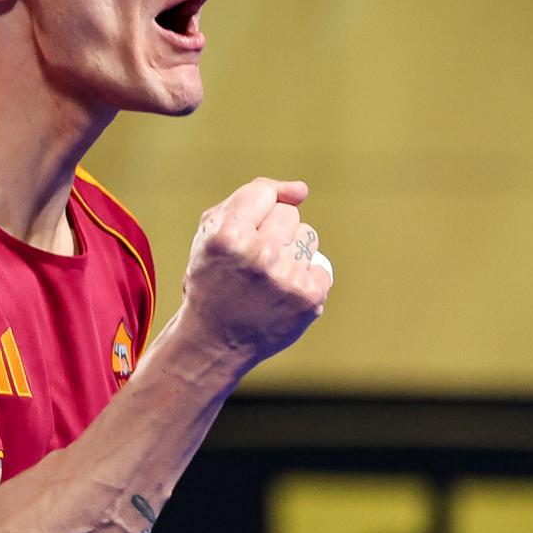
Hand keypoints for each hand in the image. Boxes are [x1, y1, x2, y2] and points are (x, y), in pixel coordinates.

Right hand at [179, 177, 331, 367]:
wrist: (214, 341)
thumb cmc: (213, 279)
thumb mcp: (211, 233)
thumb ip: (250, 197)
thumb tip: (301, 191)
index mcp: (227, 235)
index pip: (263, 193)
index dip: (255, 212)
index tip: (245, 233)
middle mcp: (258, 254)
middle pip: (289, 214)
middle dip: (274, 232)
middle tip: (253, 261)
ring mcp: (286, 277)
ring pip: (308, 236)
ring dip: (292, 252)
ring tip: (267, 279)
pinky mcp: (309, 297)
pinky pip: (321, 267)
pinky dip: (305, 279)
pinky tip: (282, 295)